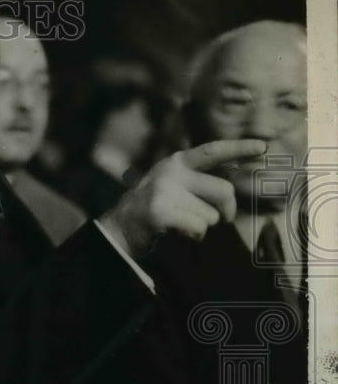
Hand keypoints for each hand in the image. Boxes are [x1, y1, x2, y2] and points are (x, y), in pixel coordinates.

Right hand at [99, 139, 266, 258]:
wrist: (120, 227)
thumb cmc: (156, 207)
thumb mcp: (174, 184)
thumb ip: (200, 180)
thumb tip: (234, 184)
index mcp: (177, 162)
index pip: (213, 152)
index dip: (238, 148)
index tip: (263, 147)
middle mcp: (171, 172)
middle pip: (223, 190)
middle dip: (226, 210)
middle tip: (219, 219)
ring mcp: (164, 190)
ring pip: (211, 215)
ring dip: (203, 225)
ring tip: (181, 222)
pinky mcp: (160, 211)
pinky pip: (198, 228)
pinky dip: (193, 235)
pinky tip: (177, 232)